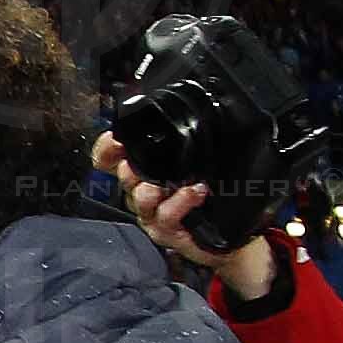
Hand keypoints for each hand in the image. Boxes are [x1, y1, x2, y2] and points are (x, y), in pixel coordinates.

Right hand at [93, 131, 275, 303]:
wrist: (235, 226)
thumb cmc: (215, 188)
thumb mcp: (198, 156)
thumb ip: (185, 140)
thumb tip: (184, 110)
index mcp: (145, 171)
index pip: (112, 159)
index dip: (107, 149)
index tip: (115, 139)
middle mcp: (143, 192)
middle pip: (123, 177)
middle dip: (127, 170)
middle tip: (132, 163)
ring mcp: (153, 214)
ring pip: (140, 199)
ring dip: (147, 192)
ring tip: (161, 187)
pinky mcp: (168, 232)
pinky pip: (166, 216)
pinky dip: (179, 203)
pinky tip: (195, 192)